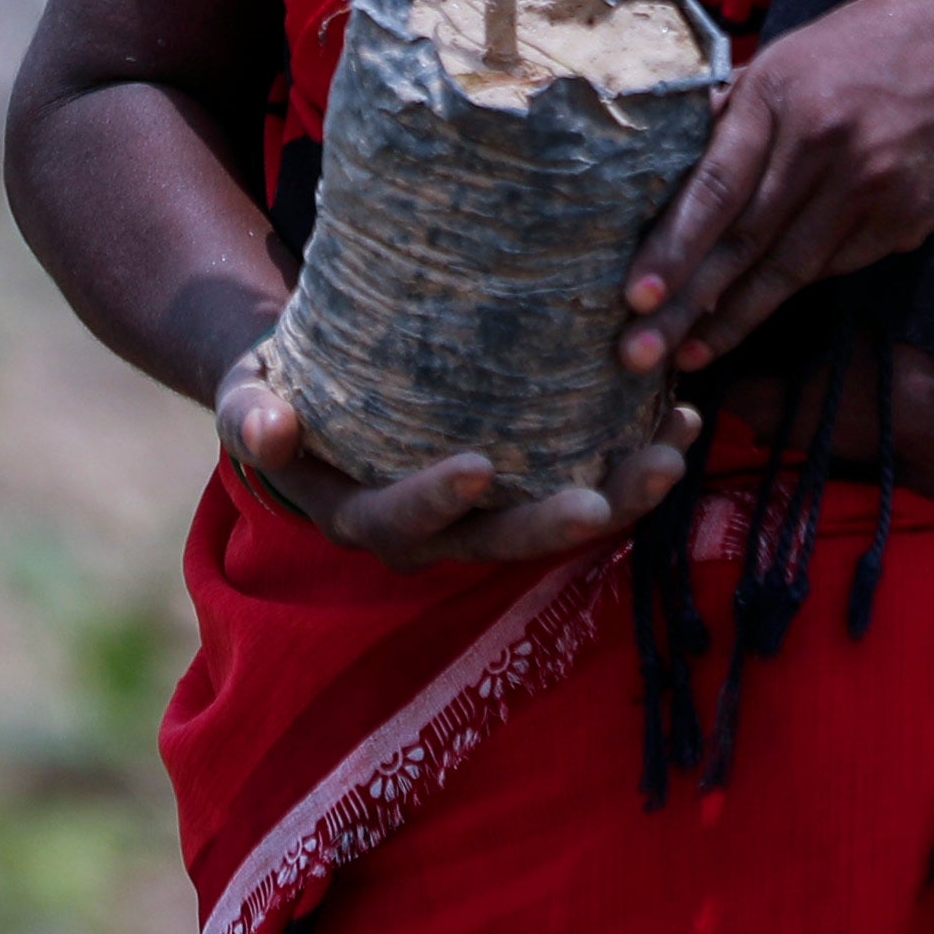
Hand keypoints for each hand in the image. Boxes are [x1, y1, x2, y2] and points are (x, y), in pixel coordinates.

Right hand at [216, 341, 693, 569]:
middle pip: (499, 540)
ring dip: (621, 495)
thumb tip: (271, 432)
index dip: (437, 500)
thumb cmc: (282, 393)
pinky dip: (633, 456)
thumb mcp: (250, 397)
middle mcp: (437, 532)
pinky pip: (589, 479)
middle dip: (553, 523)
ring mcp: (490, 514)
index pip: (401, 521)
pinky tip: (683, 417)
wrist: (323, 400)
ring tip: (673, 450)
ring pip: (559, 519)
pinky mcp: (530, 483)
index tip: (478, 466)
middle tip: (603, 498)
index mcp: (366, 516)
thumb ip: (255, 416)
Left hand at [623, 0, 933, 377]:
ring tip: (687, 355)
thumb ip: (730, 116)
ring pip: (788, 269)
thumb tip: (660, 166)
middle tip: (640, 353)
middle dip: (687, 304)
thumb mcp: (785, 61)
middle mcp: (824, 146)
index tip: (636, 294)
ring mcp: (869, 188)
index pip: (717, 186)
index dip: (674, 245)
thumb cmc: (858, 56)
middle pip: (745, 242)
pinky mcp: (903, 220)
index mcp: (779, 98)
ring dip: (733, 319)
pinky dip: (788, 291)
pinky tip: (750, 315)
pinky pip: (833, 267)